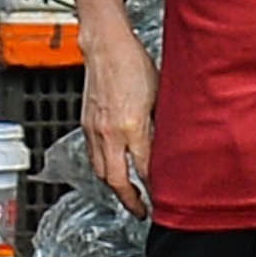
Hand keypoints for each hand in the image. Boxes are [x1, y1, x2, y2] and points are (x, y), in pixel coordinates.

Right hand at [79, 25, 154, 220]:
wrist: (106, 46)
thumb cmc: (134, 63)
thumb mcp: (159, 97)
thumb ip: (161, 126)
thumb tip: (169, 146)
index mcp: (132, 126)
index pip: (143, 170)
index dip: (153, 188)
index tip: (161, 198)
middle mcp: (110, 132)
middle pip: (116, 180)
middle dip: (129, 199)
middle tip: (140, 210)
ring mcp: (94, 129)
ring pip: (100, 171)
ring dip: (114, 186)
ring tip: (126, 195)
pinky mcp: (86, 123)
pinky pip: (92, 156)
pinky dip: (102, 168)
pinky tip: (111, 168)